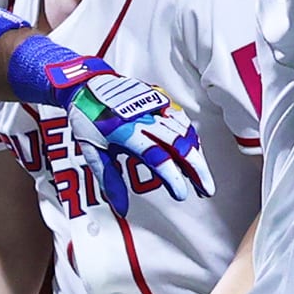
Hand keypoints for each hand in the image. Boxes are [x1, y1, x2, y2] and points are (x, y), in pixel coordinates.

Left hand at [67, 71, 208, 215]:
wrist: (86, 85)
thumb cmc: (87, 118)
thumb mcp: (93, 151)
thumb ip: (109, 180)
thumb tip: (120, 208)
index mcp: (127, 132)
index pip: (158, 158)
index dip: (172, 178)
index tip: (181, 194)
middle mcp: (145, 118)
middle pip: (180, 145)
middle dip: (197, 170)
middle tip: (207, 190)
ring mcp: (154, 107)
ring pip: (184, 132)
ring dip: (196, 154)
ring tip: (201, 176)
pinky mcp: (159, 99)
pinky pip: (181, 119)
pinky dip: (190, 136)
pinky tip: (194, 151)